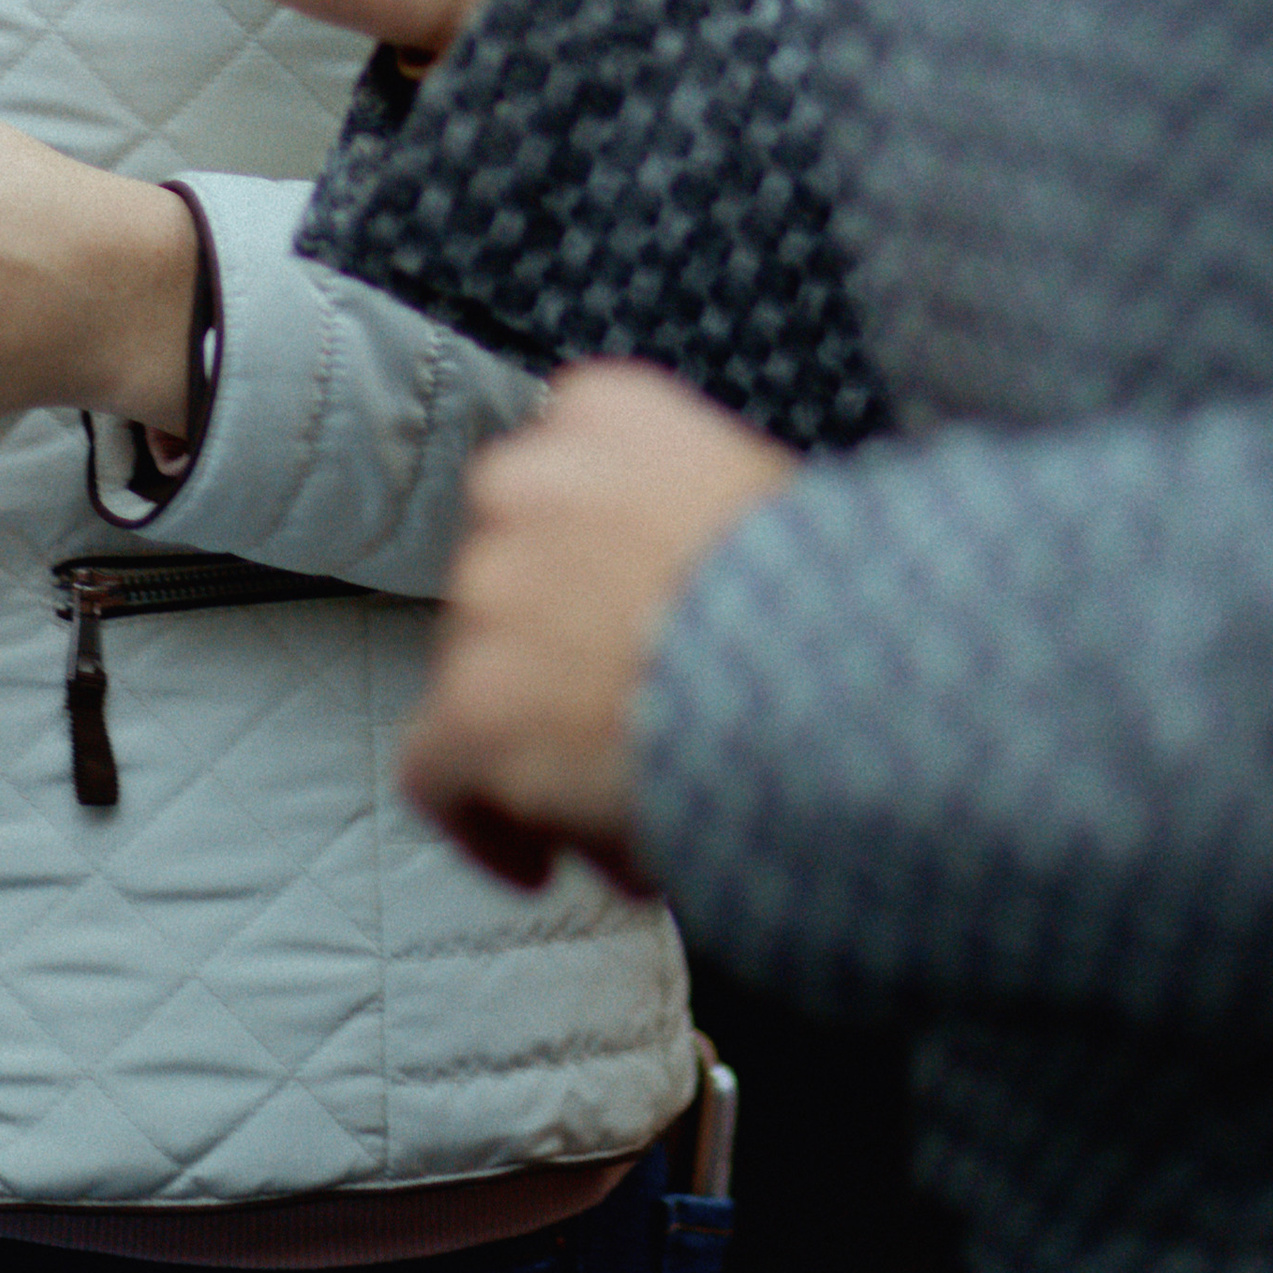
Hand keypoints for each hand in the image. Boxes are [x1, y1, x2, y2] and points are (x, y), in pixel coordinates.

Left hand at [402, 362, 797, 894]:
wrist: (832, 667)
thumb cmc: (834, 600)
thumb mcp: (759, 498)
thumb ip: (681, 516)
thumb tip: (663, 603)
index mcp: (604, 412)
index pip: (553, 477)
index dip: (576, 566)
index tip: (607, 623)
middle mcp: (525, 482)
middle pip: (513, 589)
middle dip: (562, 665)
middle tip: (631, 732)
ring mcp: (491, 592)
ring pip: (486, 683)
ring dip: (546, 746)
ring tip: (633, 804)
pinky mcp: (473, 703)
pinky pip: (438, 774)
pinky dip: (484, 823)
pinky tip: (543, 860)